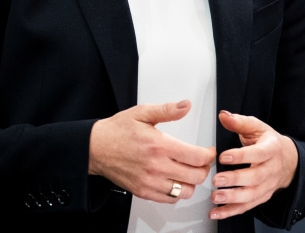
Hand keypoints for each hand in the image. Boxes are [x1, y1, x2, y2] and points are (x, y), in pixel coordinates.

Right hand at [89, 100, 215, 202]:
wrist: (95, 148)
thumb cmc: (117, 130)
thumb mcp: (141, 113)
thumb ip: (167, 110)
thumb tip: (185, 105)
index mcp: (159, 145)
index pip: (197, 157)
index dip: (209, 154)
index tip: (208, 151)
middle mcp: (157, 166)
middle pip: (196, 176)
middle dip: (204, 168)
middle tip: (201, 161)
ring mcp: (150, 182)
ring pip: (186, 191)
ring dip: (191, 182)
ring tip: (187, 171)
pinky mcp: (144, 192)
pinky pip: (170, 199)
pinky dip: (176, 192)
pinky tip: (173, 180)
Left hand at [209, 110, 298, 219]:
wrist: (288, 160)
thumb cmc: (267, 142)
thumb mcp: (256, 127)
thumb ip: (239, 122)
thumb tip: (224, 115)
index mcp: (271, 150)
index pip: (257, 154)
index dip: (241, 156)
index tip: (223, 157)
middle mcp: (271, 169)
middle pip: (255, 177)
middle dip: (235, 180)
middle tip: (217, 180)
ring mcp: (267, 185)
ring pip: (252, 195)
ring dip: (233, 198)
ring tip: (216, 197)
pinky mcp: (261, 197)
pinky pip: (247, 206)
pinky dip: (231, 211)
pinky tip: (217, 212)